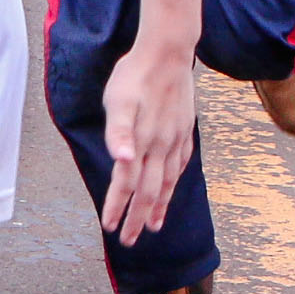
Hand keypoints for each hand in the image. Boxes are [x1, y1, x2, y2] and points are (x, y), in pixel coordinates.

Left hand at [95, 37, 197, 243]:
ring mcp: (175, 139)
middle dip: (137, 217)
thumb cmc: (135, 74)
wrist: (167, 53)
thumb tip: (122, 161)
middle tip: (130, 241)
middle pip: (148, 190)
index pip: (127, 183)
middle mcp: (160, 146)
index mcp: (142, 142)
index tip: (111, 228)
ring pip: (167, 181)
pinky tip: (171, 187)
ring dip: (158, 205)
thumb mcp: (118, 99)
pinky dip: (174, 182)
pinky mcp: (183, 130)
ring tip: (154, 226)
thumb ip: (119, 132)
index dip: (118, 206)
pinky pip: (179, 164)